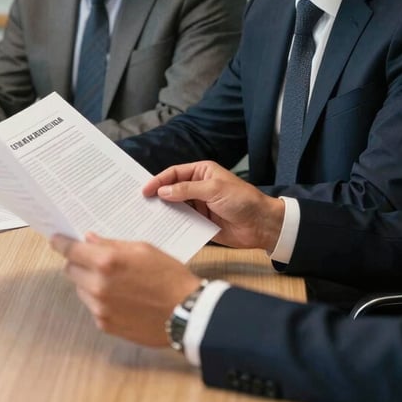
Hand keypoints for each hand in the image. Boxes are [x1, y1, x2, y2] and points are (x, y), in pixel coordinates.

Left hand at [51, 232, 200, 346]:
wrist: (186, 312)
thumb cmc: (168, 276)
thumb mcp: (143, 249)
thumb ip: (112, 245)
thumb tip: (90, 240)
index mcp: (106, 262)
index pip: (71, 250)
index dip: (60, 243)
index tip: (55, 240)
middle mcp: (97, 285)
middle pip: (71, 270)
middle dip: (78, 262)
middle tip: (93, 258)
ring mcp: (100, 308)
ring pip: (81, 289)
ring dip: (89, 281)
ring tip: (115, 279)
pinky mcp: (105, 325)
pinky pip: (93, 306)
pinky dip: (100, 299)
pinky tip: (121, 296)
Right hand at [143, 161, 284, 250]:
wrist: (261, 225)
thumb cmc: (242, 200)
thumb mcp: (214, 190)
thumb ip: (187, 190)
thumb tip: (163, 192)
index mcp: (202, 172)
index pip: (175, 173)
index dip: (158, 180)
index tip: (145, 190)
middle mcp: (198, 187)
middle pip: (172, 189)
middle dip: (157, 195)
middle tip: (140, 204)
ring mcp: (199, 205)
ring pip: (176, 207)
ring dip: (164, 211)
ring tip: (146, 217)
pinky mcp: (201, 222)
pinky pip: (183, 222)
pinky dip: (173, 224)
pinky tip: (162, 228)